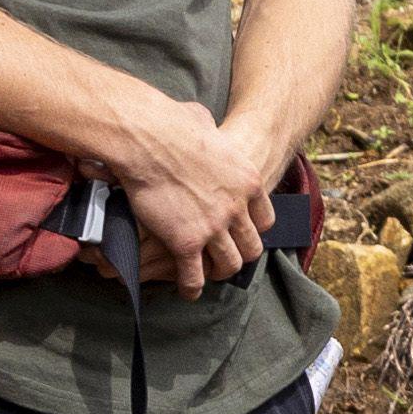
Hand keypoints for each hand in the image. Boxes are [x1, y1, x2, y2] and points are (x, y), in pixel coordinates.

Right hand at [108, 95, 276, 299]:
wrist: (148, 140)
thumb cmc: (170, 125)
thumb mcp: (203, 124)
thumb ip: (209, 133)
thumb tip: (200, 124)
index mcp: (247, 182)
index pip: (265, 218)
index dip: (253, 228)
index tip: (243, 232)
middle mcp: (237, 208)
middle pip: (252, 245)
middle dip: (241, 254)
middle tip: (228, 258)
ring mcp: (214, 228)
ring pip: (228, 264)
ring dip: (219, 272)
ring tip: (209, 275)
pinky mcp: (186, 242)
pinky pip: (194, 274)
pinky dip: (192, 286)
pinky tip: (188, 290)